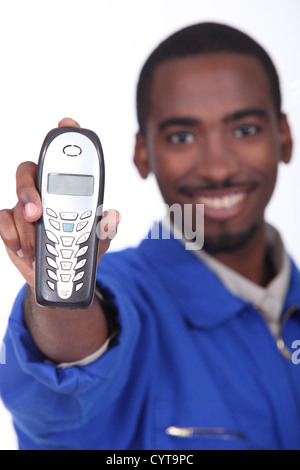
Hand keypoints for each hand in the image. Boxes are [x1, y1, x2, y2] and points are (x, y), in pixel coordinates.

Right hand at [0, 118, 119, 287]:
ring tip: (38, 250)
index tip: (67, 122)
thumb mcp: (99, 240)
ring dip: (28, 230)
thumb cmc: (80, 250)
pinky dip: (14, 237)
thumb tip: (113, 214)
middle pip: (28, 172)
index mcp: (66, 189)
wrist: (61, 277)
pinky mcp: (10, 225)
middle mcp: (43, 192)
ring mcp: (24, 207)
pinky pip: (4, 222)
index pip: (64, 157)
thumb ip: (106, 228)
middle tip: (36, 212)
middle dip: (29, 189)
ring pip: (17, 206)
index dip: (66, 135)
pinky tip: (25, 251)